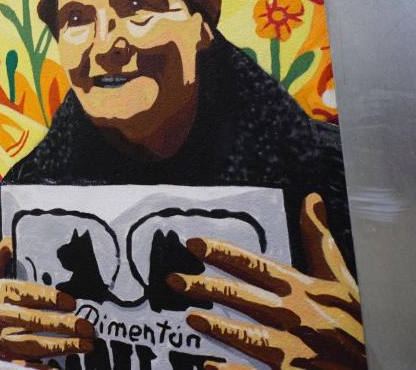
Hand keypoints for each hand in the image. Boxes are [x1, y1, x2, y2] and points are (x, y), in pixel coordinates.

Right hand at [0, 236, 94, 362]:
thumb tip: (10, 239)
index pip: (25, 293)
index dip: (49, 298)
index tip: (71, 301)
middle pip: (32, 322)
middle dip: (62, 325)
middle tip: (86, 326)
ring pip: (33, 345)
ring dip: (61, 346)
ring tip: (85, 345)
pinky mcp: (0, 359)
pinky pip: (22, 366)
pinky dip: (40, 369)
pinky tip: (58, 369)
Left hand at [167, 193, 364, 368]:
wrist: (379, 363)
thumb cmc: (355, 322)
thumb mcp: (340, 279)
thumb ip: (319, 241)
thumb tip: (312, 199)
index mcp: (301, 290)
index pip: (254, 265)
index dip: (222, 253)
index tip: (193, 244)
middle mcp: (293, 317)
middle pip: (240, 298)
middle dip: (204, 287)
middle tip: (172, 280)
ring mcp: (292, 350)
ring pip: (247, 336)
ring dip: (217, 327)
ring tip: (190, 317)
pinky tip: (208, 366)